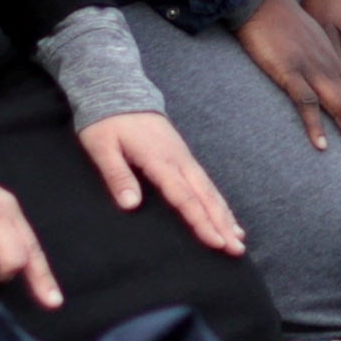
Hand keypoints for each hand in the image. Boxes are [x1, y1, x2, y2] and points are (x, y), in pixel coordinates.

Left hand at [81, 107, 246, 255]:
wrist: (119, 90)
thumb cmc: (106, 121)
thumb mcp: (102, 147)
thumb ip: (117, 175)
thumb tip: (131, 205)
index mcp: (158, 160)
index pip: (183, 197)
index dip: (200, 221)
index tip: (215, 241)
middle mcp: (178, 160)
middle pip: (205, 196)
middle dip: (222, 224)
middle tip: (236, 250)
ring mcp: (183, 157)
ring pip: (209, 190)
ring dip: (224, 215)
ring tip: (238, 239)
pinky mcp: (182, 156)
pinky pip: (205, 183)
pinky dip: (218, 202)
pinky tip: (225, 216)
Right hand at [229, 0, 340, 177]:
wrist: (264, 1)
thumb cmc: (287, 27)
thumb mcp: (318, 49)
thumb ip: (333, 73)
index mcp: (340, 69)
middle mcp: (333, 73)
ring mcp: (314, 72)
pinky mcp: (290, 71)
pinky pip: (305, 101)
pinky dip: (314, 124)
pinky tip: (321, 146)